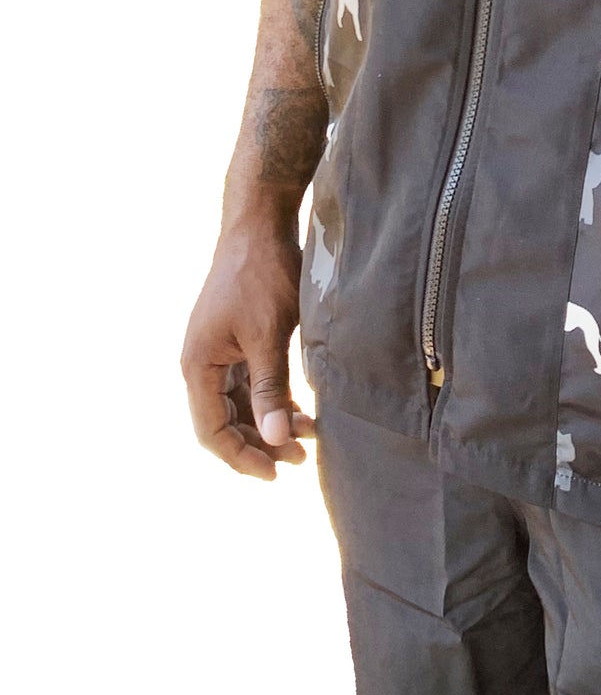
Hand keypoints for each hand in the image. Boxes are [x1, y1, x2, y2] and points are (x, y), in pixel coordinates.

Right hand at [181, 214, 314, 479]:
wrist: (260, 221)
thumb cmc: (262, 273)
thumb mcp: (269, 334)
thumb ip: (270, 388)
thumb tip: (274, 441)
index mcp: (198, 365)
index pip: (212, 430)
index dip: (241, 457)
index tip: (275, 473)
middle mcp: (203, 362)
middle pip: (226, 421)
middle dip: (260, 443)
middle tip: (299, 459)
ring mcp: (220, 351)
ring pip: (242, 403)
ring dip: (270, 422)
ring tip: (309, 438)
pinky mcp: (238, 339)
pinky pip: (251, 382)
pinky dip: (274, 399)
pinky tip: (301, 410)